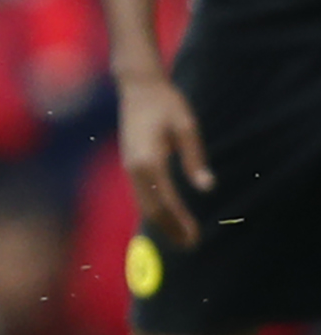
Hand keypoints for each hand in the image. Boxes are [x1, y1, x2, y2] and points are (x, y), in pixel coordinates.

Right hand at [118, 72, 213, 248]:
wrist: (138, 88)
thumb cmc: (167, 104)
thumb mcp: (187, 128)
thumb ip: (195, 159)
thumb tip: (206, 188)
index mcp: (149, 161)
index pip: (166, 201)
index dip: (181, 222)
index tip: (196, 238)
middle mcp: (134, 169)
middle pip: (151, 209)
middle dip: (170, 229)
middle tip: (190, 246)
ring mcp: (129, 167)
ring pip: (144, 204)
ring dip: (162, 222)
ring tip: (180, 237)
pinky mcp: (130, 164)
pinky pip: (141, 195)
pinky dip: (154, 210)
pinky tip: (166, 216)